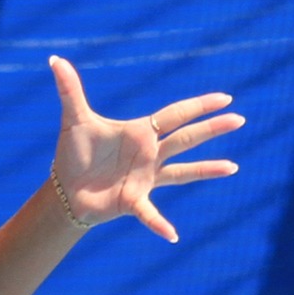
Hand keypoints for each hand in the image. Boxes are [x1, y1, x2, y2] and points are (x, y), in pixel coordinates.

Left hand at [47, 55, 243, 242]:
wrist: (66, 188)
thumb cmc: (74, 153)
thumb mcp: (74, 119)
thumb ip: (68, 89)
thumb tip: (54, 59)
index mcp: (141, 132)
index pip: (175, 114)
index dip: (199, 106)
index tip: (225, 98)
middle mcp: (150, 154)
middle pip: (186, 138)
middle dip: (212, 128)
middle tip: (240, 119)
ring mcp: (146, 179)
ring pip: (183, 172)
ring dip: (207, 169)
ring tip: (233, 167)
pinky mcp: (134, 201)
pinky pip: (150, 213)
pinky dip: (160, 224)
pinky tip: (172, 235)